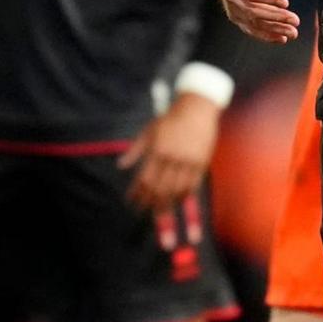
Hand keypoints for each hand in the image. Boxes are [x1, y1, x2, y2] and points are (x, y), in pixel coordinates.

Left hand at [122, 93, 220, 213]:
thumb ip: (135, 149)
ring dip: (166, 203)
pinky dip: (183, 196)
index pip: (145, 178)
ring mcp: (188, 161)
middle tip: (142, 212)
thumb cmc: (170, 120)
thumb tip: (120, 165)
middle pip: (159, 188)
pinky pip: (192, 185)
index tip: (131, 201)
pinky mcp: (201, 163)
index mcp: (157, 149)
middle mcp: (172, 157)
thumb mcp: (148, 131)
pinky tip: (177, 201)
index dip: (137, 193)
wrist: (196, 109)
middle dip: (149, 203)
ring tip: (158, 212)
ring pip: (176, 190)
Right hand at [212, 0, 297, 43]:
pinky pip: (251, 29)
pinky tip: (280, 38)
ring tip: (292, 32)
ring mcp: (233, 9)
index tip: (285, 2)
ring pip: (254, 24)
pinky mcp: (237, 16)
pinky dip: (266, 36)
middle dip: (276, 17)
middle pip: (254, 12)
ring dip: (274, 30)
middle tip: (294, 20)